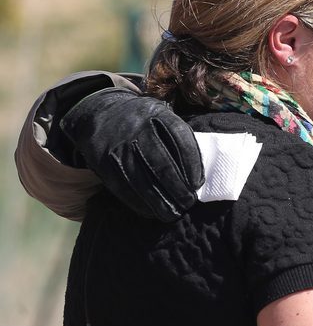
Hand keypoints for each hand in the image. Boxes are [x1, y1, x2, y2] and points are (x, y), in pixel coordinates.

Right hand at [60, 88, 203, 221]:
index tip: (198, 184)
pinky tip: (151, 211)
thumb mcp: (161, 114)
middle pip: (162, 163)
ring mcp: (118, 146)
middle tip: (188, 203)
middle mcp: (137, 129)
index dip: (192, 164)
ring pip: (142, 179)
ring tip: (173, 213)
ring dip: (159, 200)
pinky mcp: (102, 162)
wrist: (100, 112)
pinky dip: (138, 202)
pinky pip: (122, 186)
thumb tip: (200, 169)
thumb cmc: (142, 120)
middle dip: (178, 187)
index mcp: (157, 114)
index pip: (180, 139)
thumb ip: (177, 135)